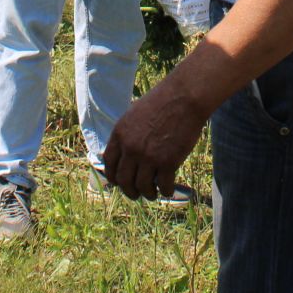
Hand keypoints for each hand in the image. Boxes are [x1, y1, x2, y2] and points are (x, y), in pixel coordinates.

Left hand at [102, 79, 205, 199]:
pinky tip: (168, 189)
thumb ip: (126, 134)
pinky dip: (166, 191)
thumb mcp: (133, 115)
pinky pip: (163, 185)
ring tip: (153, 193)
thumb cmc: (162, 103)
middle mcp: (130, 148)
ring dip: (147, 193)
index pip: (109, 163)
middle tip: (135, 194)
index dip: (113, 177)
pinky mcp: (167, 162)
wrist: (183, 98)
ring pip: (142, 187)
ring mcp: (148, 156)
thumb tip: (123, 153)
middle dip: (129, 191)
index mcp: (119, 134)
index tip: (118, 183)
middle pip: (123, 180)